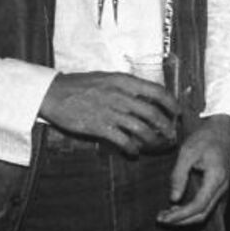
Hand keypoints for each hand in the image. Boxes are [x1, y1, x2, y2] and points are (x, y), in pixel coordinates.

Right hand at [39, 71, 178, 155]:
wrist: (53, 93)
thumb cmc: (80, 85)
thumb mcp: (107, 78)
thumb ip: (126, 87)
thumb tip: (146, 97)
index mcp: (124, 81)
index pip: (157, 91)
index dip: (171, 103)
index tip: (177, 112)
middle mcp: (120, 95)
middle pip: (153, 113)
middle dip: (166, 126)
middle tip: (171, 134)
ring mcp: (110, 111)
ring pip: (141, 128)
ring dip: (152, 140)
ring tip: (156, 146)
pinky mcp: (99, 126)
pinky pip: (122, 140)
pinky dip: (132, 148)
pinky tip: (134, 152)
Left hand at [157, 114, 229, 226]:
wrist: (224, 127)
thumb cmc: (206, 137)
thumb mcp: (187, 152)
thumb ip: (179, 175)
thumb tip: (173, 198)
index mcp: (216, 178)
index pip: (198, 206)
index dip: (180, 215)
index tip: (163, 217)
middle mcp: (222, 187)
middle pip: (203, 214)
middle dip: (181, 221)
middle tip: (161, 219)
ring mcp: (223, 187)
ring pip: (205, 211)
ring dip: (186, 217)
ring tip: (166, 215)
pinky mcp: (219, 186)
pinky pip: (207, 204)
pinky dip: (192, 210)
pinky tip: (178, 207)